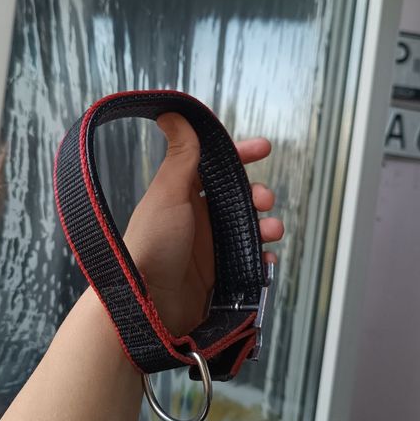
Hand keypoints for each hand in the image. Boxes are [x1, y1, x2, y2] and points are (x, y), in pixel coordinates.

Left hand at [123, 113, 283, 336]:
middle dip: (258, 194)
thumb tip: (171, 114)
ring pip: (248, 228)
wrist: (147, 307)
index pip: (214, 166)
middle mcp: (197, 219)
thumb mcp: (168, 193)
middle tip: (265, 199)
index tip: (263, 148)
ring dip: (265, 225)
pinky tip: (265, 259)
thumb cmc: (154, 245)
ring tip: (271, 231)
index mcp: (182, 196)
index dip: (240, 155)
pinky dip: (262, 258)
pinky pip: (249, 262)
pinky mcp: (219, 276)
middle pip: (238, 198)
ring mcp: (209, 248)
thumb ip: (180, 155)